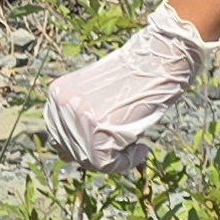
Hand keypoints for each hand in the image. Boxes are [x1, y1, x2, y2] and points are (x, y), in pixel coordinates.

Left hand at [44, 3, 217, 171]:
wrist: (161, 57)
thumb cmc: (140, 73)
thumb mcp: (101, 91)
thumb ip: (85, 112)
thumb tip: (79, 148)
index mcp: (57, 93)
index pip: (60, 135)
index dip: (86, 145)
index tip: (113, 141)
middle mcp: (61, 105)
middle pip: (70, 151)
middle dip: (100, 153)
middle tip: (128, 145)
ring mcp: (77, 117)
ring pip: (88, 160)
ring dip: (115, 158)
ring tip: (137, 143)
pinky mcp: (98, 129)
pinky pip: (106, 163)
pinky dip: (127, 161)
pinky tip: (142, 147)